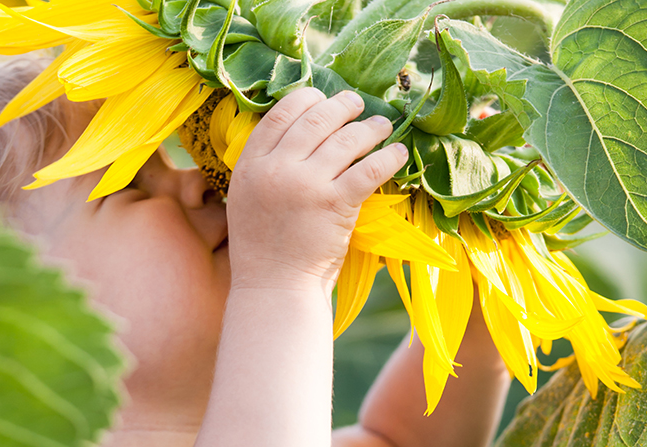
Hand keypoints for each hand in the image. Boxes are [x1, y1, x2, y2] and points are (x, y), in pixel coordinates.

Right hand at [226, 87, 408, 295]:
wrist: (274, 287)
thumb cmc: (263, 246)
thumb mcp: (247, 197)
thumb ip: (267, 165)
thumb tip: (301, 131)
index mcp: (250, 164)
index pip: (281, 114)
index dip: (307, 99)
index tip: (323, 99)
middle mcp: (276, 169)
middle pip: (317, 119)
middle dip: (343, 106)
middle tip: (358, 105)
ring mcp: (306, 185)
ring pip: (347, 139)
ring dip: (371, 127)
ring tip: (383, 125)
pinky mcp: (336, 204)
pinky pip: (370, 168)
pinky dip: (389, 156)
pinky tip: (398, 153)